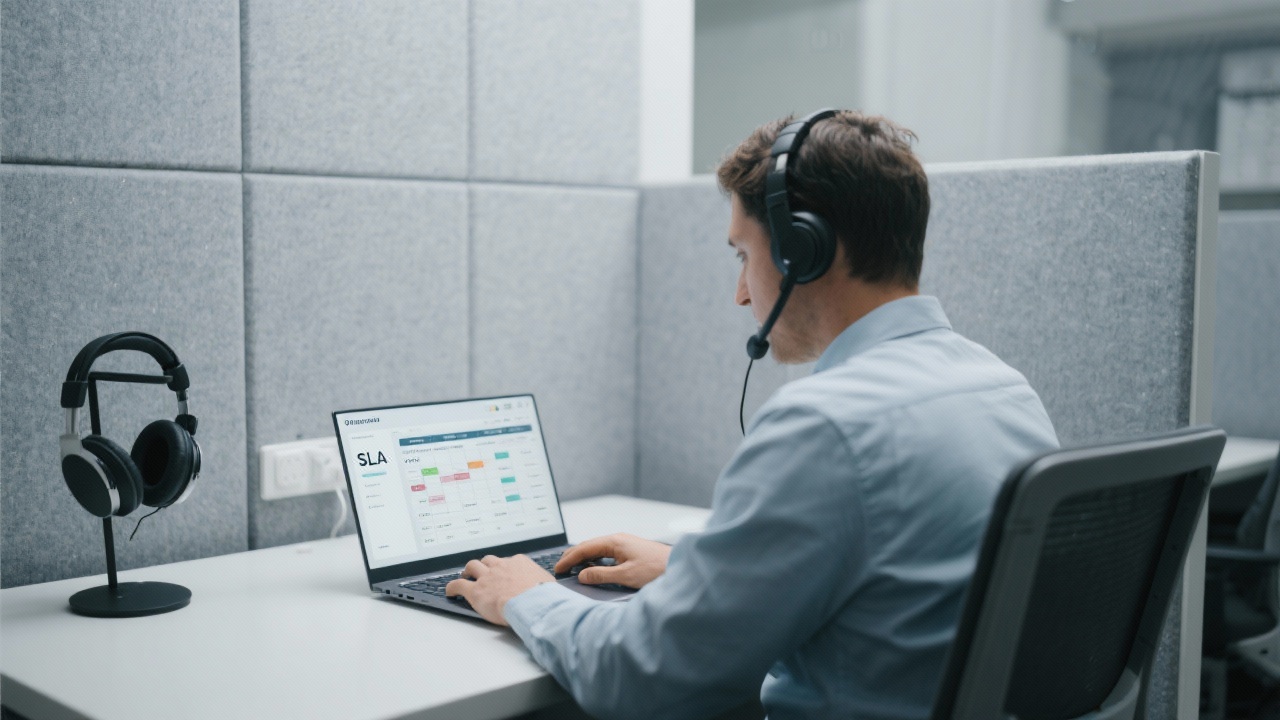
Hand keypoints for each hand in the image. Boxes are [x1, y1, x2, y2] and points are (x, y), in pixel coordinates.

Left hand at [445, 555, 554, 625]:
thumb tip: (548, 586)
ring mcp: (487, 577)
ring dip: (468, 571)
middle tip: (481, 571)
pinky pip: (458, 585)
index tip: (503, 573)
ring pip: (472, 566)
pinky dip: (452, 587)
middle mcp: (501, 566)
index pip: (508, 561)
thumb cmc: (542, 596)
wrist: (531, 603)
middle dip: (484, 565)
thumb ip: (543, 581)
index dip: (504, 568)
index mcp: (518, 563)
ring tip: (465, 576)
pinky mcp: (475, 591)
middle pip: (488, 560)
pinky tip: (450, 591)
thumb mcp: (548, 583)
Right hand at [555, 533, 671, 588]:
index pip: (584, 548)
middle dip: (573, 556)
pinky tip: (594, 569)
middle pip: (589, 546)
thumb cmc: (657, 570)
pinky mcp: (631, 551)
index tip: (558, 568)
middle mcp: (618, 539)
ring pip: (598, 549)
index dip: (569, 559)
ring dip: (584, 558)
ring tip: (573, 568)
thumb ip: (601, 576)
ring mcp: (625, 544)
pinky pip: (607, 553)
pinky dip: (595, 560)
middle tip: (560, 568)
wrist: (679, 567)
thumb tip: (582, 576)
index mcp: (614, 542)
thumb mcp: (625, 576)